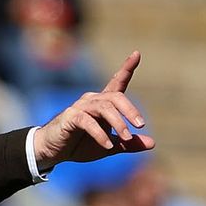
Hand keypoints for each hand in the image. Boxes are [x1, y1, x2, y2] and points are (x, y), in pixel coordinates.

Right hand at [32, 52, 154, 172]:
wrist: (52, 152)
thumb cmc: (80, 145)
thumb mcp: (109, 147)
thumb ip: (128, 144)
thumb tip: (152, 143)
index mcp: (102, 104)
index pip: (116, 82)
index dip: (127, 68)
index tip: (136, 54)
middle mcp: (92, 100)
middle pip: (116, 97)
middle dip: (130, 109)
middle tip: (141, 125)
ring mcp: (80, 107)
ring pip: (104, 107)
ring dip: (118, 123)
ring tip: (126, 137)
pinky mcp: (70, 117)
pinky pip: (88, 122)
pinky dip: (100, 134)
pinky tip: (107, 145)